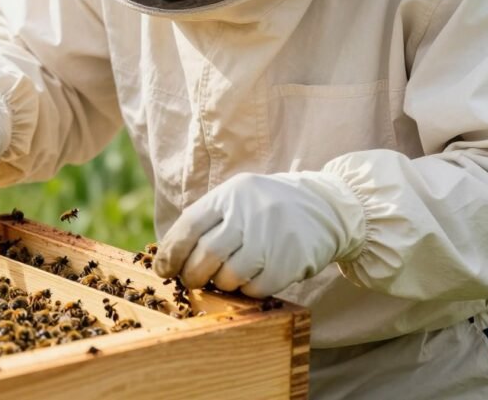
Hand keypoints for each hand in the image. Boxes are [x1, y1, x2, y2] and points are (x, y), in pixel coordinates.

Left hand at [153, 172, 364, 297]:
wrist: (324, 207)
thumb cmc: (265, 210)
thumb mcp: (234, 201)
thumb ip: (204, 222)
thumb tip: (166, 257)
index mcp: (228, 196)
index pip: (189, 226)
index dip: (171, 253)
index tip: (163, 270)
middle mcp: (248, 213)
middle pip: (207, 254)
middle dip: (192, 275)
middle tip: (193, 280)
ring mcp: (271, 236)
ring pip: (229, 275)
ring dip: (221, 283)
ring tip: (226, 277)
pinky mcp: (290, 259)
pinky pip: (255, 287)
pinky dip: (246, 290)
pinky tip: (251, 279)